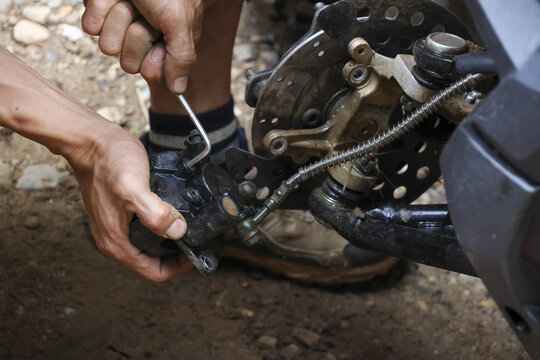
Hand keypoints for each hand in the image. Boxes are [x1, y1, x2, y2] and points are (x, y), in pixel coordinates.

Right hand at [70, 123, 192, 281]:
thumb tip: (178, 231)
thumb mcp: (133, 188)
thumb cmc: (108, 162)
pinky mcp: (121, 211)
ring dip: (169, 238)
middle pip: (152, 260)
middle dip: (176, 254)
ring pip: (150, 244)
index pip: (153, 272)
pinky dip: (162, 223)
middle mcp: (115, 239)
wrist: (91, 140)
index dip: (177, 267)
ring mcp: (117, 225)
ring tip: (189, 224)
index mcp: (116, 242)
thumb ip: (155, 214)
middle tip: (197, 238)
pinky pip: (146, 227)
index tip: (195, 252)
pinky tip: (174, 210)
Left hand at [82, 0, 203, 92]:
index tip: (160, 43)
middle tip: (146, 14)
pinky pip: (91, 27)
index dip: (155, 61)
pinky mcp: (98, 11)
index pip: (155, 72)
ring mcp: (120, 23)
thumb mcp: (181, 20)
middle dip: (136, 37)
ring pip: (109, 46)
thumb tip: (180, 89)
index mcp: (168, 41)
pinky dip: (100, 8)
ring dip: (119, 19)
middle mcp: (144, 35)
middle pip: (130, 63)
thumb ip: (183, 57)